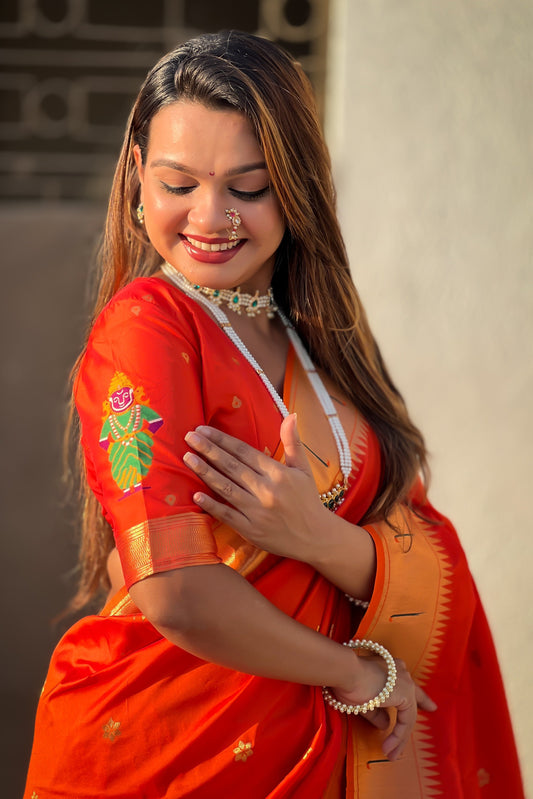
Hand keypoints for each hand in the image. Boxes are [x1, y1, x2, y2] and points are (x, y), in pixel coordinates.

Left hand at [183, 414, 327, 561]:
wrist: (316, 538)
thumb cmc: (307, 501)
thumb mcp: (304, 469)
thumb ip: (293, 442)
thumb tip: (291, 415)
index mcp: (278, 473)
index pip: (244, 452)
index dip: (223, 440)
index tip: (204, 429)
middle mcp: (267, 490)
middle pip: (232, 466)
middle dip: (208, 450)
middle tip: (189, 437)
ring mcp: (257, 511)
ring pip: (226, 488)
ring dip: (205, 472)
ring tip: (188, 458)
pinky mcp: (251, 530)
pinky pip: (227, 515)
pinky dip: (211, 505)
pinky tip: (195, 494)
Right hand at [334, 655, 436, 760]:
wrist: (346, 672)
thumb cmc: (348, 682)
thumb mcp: (362, 700)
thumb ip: (376, 713)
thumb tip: (386, 725)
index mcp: (389, 667)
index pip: (404, 682)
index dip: (414, 691)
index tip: (426, 698)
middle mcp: (400, 672)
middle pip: (413, 695)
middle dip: (423, 703)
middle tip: (432, 708)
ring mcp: (405, 682)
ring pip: (408, 714)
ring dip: (399, 737)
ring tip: (390, 753)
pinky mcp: (406, 695)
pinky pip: (406, 722)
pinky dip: (398, 737)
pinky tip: (389, 747)